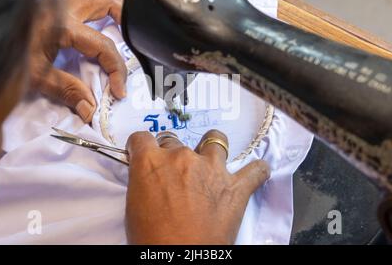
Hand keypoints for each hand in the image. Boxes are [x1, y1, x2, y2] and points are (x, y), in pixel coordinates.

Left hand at [29, 0, 126, 122]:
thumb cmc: (9, 56)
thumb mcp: (36, 77)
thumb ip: (67, 91)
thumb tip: (92, 110)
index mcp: (62, 25)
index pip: (103, 45)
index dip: (117, 69)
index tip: (120, 91)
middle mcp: (65, 4)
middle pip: (109, 1)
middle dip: (128, 22)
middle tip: (137, 44)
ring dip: (119, 6)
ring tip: (129, 27)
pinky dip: (105, 2)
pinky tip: (108, 17)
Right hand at [125, 130, 270, 244]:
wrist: (181, 259)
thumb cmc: (152, 239)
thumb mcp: (135, 206)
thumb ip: (144, 182)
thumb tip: (150, 178)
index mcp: (151, 162)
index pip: (142, 138)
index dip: (142, 146)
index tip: (145, 152)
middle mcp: (180, 157)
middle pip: (174, 141)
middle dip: (172, 154)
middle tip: (174, 174)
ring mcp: (211, 169)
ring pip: (215, 139)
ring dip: (211, 149)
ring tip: (210, 164)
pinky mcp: (235, 187)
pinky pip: (255, 170)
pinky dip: (257, 171)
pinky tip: (256, 172)